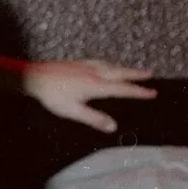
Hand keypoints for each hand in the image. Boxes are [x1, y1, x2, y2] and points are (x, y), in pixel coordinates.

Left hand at [22, 59, 156, 132]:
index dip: (139, 92)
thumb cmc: (52, 95)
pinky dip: (111, 63)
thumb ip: (93, 118)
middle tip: (151, 75)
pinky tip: (108, 65)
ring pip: (112, 65)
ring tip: (134, 70)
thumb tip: (113, 127)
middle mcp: (95, 72)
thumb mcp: (72, 111)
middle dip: (137, 74)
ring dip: (125, 67)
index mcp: (96, 85)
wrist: (34, 76)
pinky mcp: (79, 62)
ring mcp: (87, 65)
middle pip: (121, 72)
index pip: (123, 89)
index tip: (153, 93)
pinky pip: (101, 61)